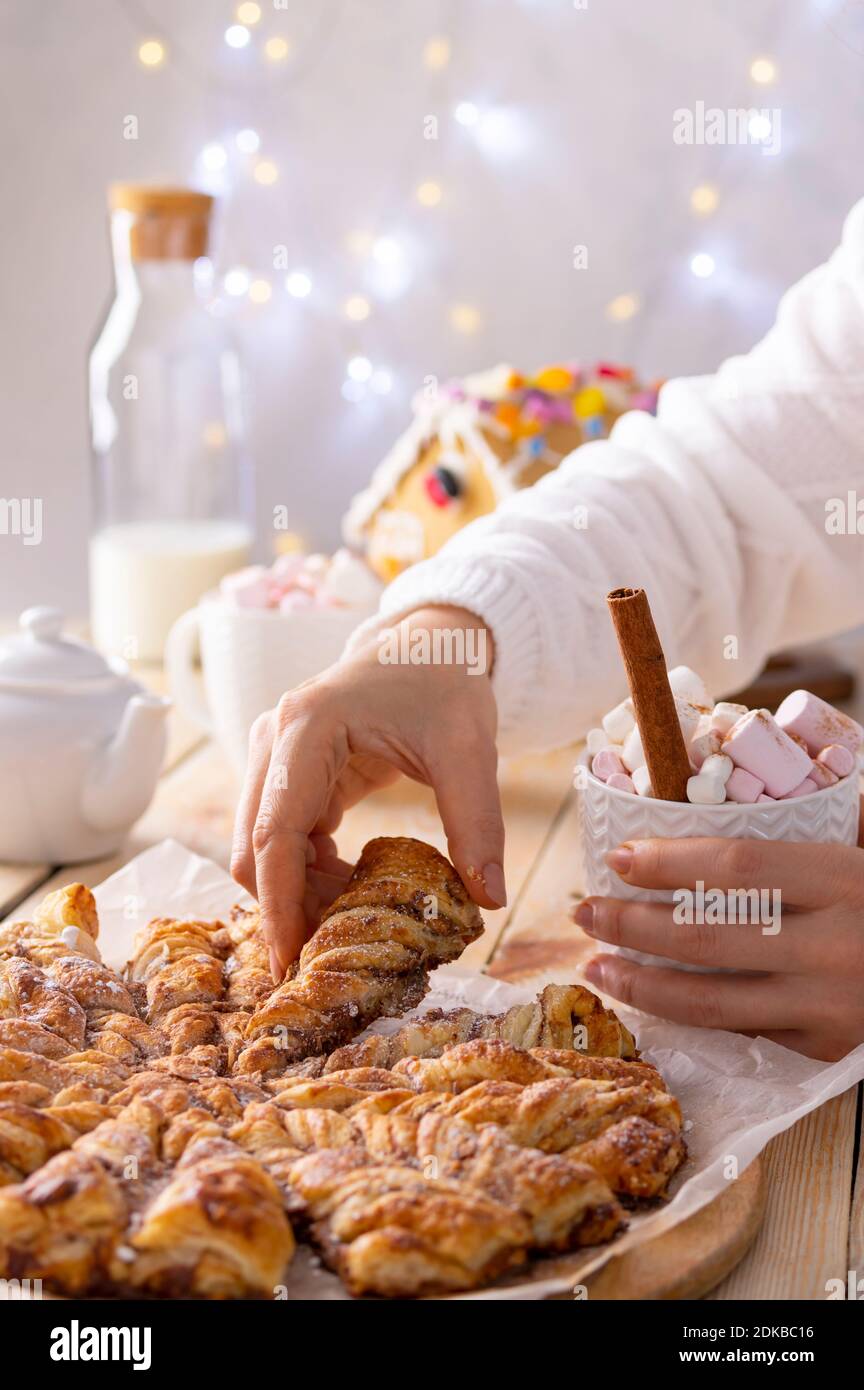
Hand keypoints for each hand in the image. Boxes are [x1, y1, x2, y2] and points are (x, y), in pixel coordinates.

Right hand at [230, 605, 502, 979]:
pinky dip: (307, 871)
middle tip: (329, 957)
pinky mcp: (286, 770)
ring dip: (297, 892)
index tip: (291, 960)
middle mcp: (273, 739)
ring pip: (260, 848)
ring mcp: (273, 754)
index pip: (276, 832)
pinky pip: (281, 837)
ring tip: (351, 920)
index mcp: (307, 727)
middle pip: (253, 847)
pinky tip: (348, 884)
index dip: (280, 903)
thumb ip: (479, 822)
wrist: (428, 643)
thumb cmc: (445, 685)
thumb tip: (490, 899)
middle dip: (285, 908)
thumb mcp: (470, 750)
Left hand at [576, 822, 863, 1060]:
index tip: (618, 857)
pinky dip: (688, 1021)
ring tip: (597, 966)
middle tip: (585, 911)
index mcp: (847, 880)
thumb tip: (715, 790)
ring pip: (714, 1002)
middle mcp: (837, 945)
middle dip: (632, 924)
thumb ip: (806, 834)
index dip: (670, 861)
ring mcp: (832, 1006)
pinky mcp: (831, 1051)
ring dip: (642, 985)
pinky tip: (650, 1004)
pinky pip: (744, 1036)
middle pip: (708, 936)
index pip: (738, 866)